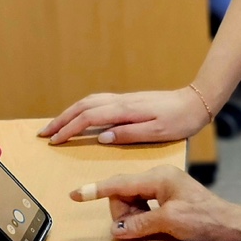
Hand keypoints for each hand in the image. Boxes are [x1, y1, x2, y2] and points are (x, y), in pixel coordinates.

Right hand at [40, 86, 210, 144]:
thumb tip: (101, 137)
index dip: (69, 130)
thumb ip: (129, 134)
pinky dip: (81, 109)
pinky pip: (97, 102)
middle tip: (43, 134)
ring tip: (55, 125)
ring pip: (88, 102)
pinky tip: (79, 116)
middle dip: (61, 120)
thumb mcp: (158, 132)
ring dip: (69, 113)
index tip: (54, 142)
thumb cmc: (180, 120)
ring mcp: (124, 99)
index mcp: (125, 110)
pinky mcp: (128, 101)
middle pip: (82, 107)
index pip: (89, 118)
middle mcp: (121, 101)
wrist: (196, 101)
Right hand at [73, 166, 240, 240]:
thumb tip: (117, 230)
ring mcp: (164, 188)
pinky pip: (144, 207)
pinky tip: (155, 227)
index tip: (76, 194)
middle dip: (124, 214)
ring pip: (132, 202)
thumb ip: (140, 224)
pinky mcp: (169, 199)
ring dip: (134, 219)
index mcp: (158, 177)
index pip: (119, 184)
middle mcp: (159, 178)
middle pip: (123, 194)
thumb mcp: (170, 222)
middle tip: (142, 228)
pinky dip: (143, 219)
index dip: (96, 190)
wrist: (232, 225)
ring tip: (154, 229)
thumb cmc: (206, 219)